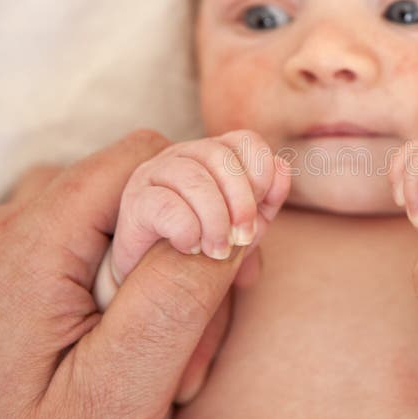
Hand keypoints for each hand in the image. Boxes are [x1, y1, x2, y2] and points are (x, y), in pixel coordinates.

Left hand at [0, 131, 258, 418]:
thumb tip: (237, 214)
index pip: (141, 158)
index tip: (230, 255)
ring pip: (125, 214)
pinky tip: (145, 336)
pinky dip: (137, 279)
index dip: (202, 194)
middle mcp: (8, 228)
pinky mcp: (22, 267)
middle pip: (137, 186)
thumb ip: (177, 294)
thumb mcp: (122, 385)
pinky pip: (99, 241)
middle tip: (210, 324)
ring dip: (168, 271)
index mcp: (25, 246)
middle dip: (192, 244)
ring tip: (177, 354)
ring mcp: (11, 246)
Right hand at [99, 130, 289, 298]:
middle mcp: (183, 154)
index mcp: (213, 153)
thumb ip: (269, 197)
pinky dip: (187, 231)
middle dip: (242, 203)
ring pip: (194, 179)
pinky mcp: (134, 201)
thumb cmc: (207, 242)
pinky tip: (189, 247)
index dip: (261, 173)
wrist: (157, 277)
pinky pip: (167, 205)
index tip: (263, 209)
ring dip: (215, 221)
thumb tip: (283, 167)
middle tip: (243, 238)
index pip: (247, 140)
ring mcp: (154, 173)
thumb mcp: (247, 221)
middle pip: (221, 157)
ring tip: (217, 250)